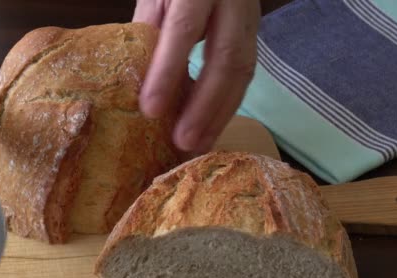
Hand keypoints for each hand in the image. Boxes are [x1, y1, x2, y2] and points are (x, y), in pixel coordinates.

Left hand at [134, 0, 258, 152]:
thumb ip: (150, 27)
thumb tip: (141, 79)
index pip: (184, 29)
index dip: (168, 71)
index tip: (150, 110)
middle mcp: (233, 0)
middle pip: (227, 57)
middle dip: (205, 106)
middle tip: (183, 142)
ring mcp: (250, 17)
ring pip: (244, 70)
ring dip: (221, 113)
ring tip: (199, 145)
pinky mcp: (255, 33)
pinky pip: (245, 73)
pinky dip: (227, 104)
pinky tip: (212, 127)